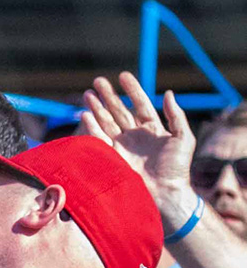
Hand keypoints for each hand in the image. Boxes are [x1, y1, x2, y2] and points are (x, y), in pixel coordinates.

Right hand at [80, 71, 195, 222]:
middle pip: (118, 110)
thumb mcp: (183, 138)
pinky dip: (91, 126)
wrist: (165, 192)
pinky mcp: (111, 155)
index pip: (140, 104)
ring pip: (106, 121)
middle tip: (98, 81)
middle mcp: (134, 135)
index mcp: (152, 129)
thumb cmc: (177, 167)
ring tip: (87, 93)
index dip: (132, 89)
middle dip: (108, 95)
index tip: (123, 75)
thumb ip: (176, 116)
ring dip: (96, 107)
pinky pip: (98, 138)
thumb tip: (169, 93)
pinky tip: (84, 114)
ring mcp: (122, 145)